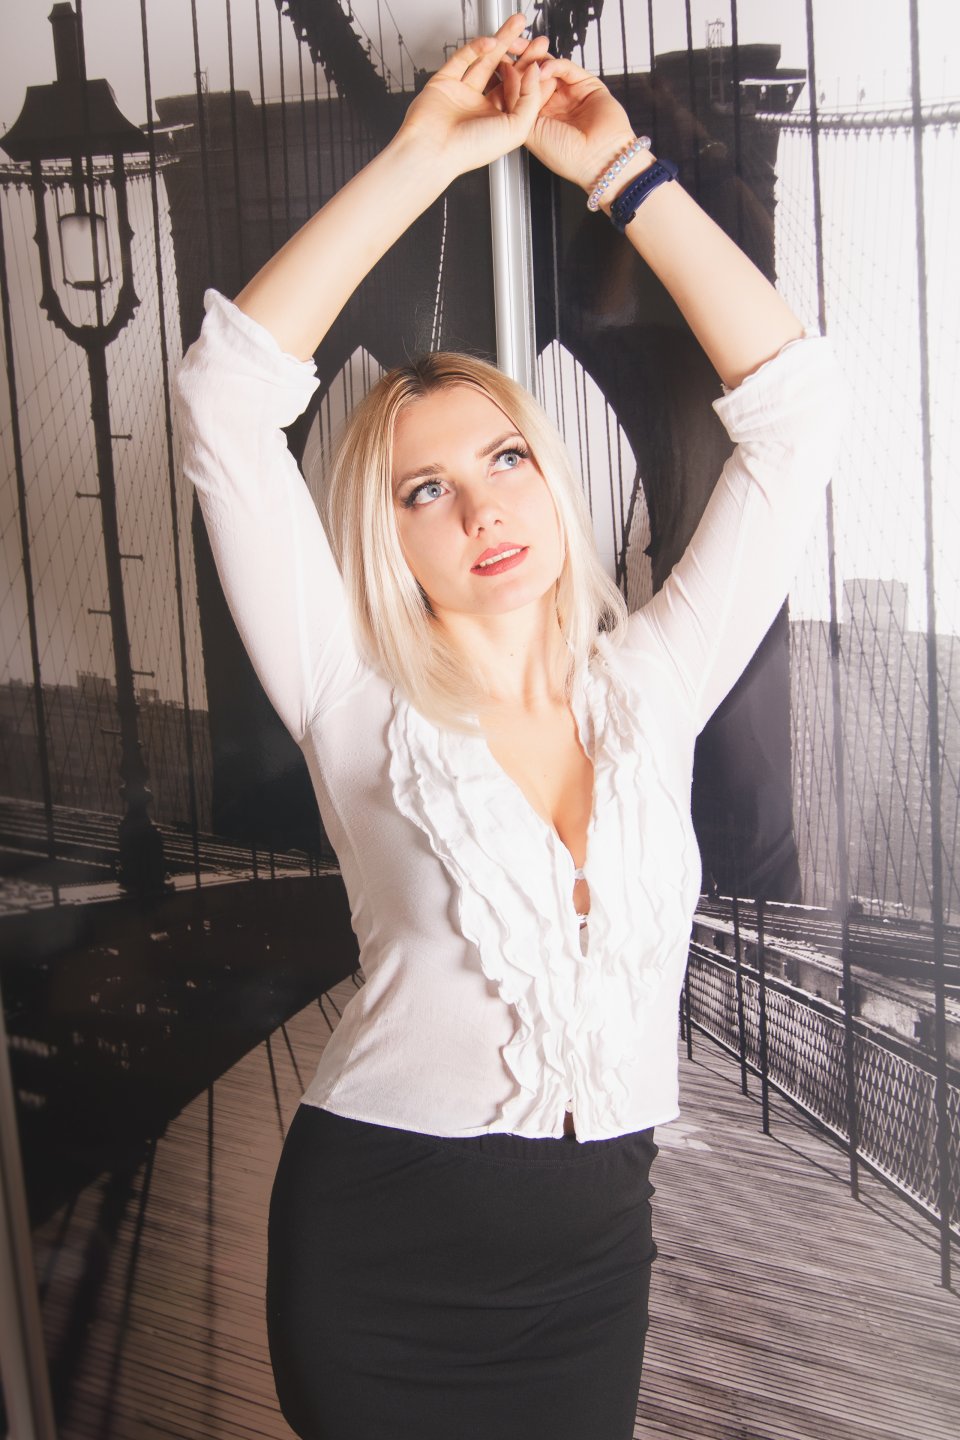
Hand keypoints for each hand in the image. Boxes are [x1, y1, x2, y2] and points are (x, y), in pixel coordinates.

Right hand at [399, 14, 542, 179]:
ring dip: (502, 42)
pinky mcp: (445, 81)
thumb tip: (533, 71)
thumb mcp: (515, 129)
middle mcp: (482, 108)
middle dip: (522, 55)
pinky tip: (491, 42)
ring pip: (486, 62)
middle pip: (506, 74)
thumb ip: (530, 100)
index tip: (546, 61)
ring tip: (517, 25)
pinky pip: (463, 59)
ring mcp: (463, 94)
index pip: (520, 93)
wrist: (432, 150)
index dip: (533, 76)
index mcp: (499, 123)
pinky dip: (477, 48)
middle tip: (536, 40)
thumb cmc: (469, 150)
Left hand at [507, 54, 638, 194]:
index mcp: (536, 119)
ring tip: (524, 51)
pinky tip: (543, 68)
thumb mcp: (530, 130)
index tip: (496, 63)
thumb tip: (509, 74)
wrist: (598, 159)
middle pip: (533, 76)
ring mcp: (568, 94)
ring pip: (549, 68)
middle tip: (509, 48)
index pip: (519, 91)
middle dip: (521, 61)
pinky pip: (566, 68)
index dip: (508, 76)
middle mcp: (552, 105)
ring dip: (536, 57)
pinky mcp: (585, 84)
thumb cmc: (567, 157)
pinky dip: (553, 65)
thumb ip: (518, 102)